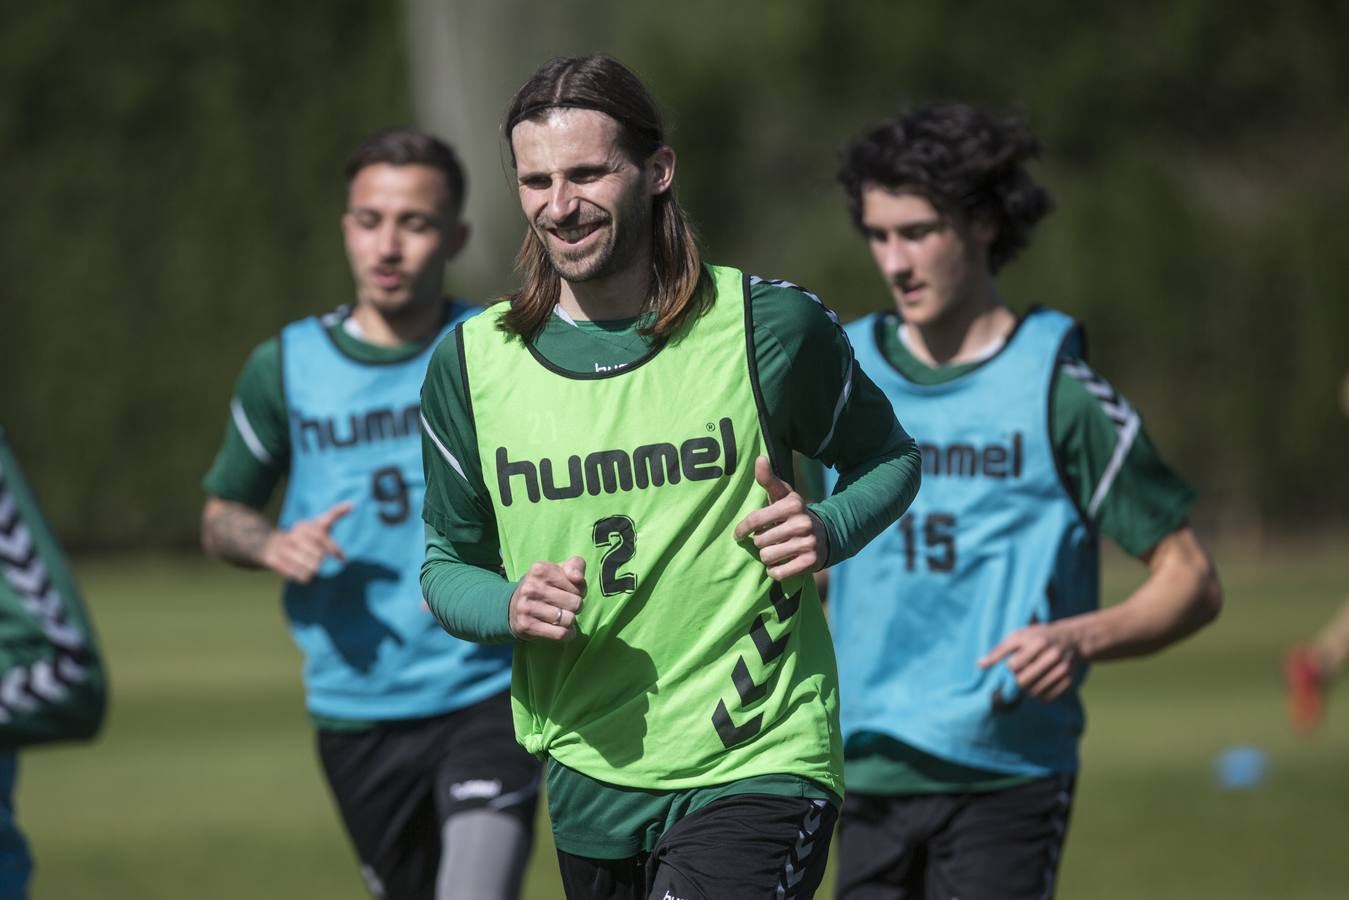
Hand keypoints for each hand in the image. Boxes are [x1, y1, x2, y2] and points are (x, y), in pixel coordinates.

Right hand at [260, 501, 352, 583]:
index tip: (343, 559)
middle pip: (318, 556)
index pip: (323, 538)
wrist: (269, 543)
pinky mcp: (274, 561)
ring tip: (311, 567)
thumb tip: (352, 504)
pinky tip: (302, 572)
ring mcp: (282, 549)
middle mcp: (292, 536)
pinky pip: (299, 576)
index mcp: (304, 526)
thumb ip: (335, 513)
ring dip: (314, 570)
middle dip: (321, 560)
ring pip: (310, 568)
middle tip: (318, 560)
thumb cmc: (303, 535)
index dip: (335, 550)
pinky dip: (304, 577)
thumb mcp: (318, 522)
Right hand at [509, 556, 585, 640]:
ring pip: (568, 620)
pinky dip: (567, 634)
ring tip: (562, 617)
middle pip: (575, 603)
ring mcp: (526, 607)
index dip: (580, 590)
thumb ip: (576, 565)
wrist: (514, 606)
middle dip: (576, 607)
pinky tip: (564, 630)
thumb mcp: (560, 570)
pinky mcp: (526, 625)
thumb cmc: (545, 586)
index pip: (578, 584)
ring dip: (570, 621)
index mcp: (540, 569)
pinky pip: (560, 634)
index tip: (571, 592)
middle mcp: (531, 587)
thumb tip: (578, 578)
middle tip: (566, 606)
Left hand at [733, 456, 828, 580]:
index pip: (755, 520)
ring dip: (767, 556)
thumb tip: (759, 457)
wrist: (823, 535)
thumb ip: (768, 479)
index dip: (742, 529)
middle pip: (760, 540)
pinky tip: (780, 564)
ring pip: (768, 557)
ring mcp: (808, 542)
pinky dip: (775, 571)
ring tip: (775, 550)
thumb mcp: (782, 496)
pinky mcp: (811, 561)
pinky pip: (779, 572)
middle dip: (761, 542)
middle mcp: (802, 522)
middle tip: (769, 539)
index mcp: (793, 504)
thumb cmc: (792, 514)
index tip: (739, 534)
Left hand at [978, 623, 1079, 701]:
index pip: (1013, 666)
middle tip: (1021, 673)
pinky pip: (1047, 698)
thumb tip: (980, 665)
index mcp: (1038, 642)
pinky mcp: (1069, 681)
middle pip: (1022, 681)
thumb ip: (998, 651)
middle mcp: (1053, 656)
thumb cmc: (1036, 637)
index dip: (1011, 666)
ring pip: (1034, 692)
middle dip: (1017, 680)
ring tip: (1029, 679)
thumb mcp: (1017, 636)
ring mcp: (1063, 669)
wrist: (1070, 639)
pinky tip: (1038, 686)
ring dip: (1027, 689)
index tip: (1015, 662)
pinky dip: (1039, 696)